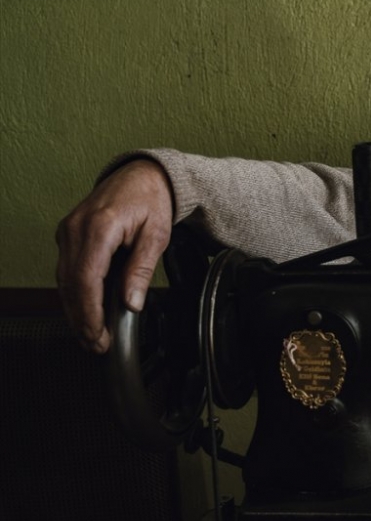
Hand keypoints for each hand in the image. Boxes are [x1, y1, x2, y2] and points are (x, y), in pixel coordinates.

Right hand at [56, 160, 173, 353]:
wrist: (142, 175)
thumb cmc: (152, 201)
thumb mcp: (157, 235)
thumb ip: (142, 269)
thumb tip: (131, 303)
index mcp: (99, 226)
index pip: (86, 280)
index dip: (89, 313)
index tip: (99, 336)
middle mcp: (76, 228)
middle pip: (70, 284)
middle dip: (81, 319)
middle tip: (96, 345)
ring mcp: (68, 230)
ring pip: (64, 280)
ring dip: (75, 310)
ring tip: (91, 336)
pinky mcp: (68, 234)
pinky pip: (67, 269)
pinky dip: (74, 293)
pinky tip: (86, 311)